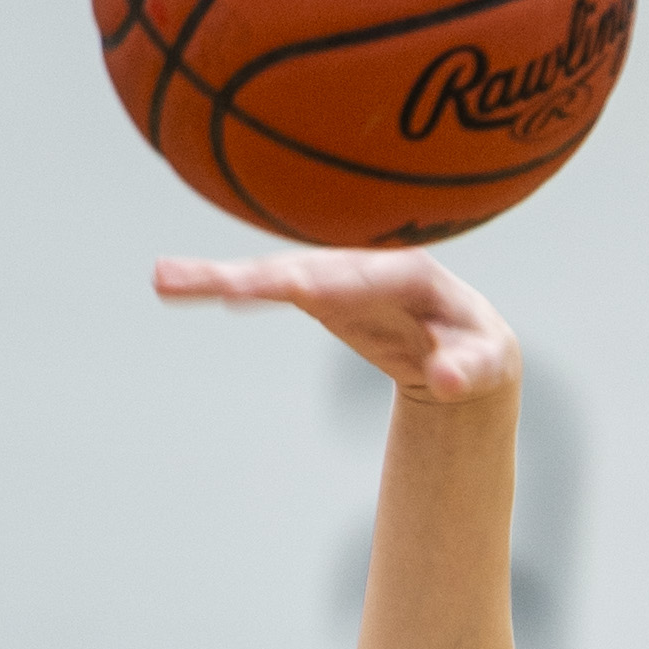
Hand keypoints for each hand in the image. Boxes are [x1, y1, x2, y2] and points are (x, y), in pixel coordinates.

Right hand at [155, 246, 520, 403]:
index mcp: (411, 275)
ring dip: (222, 275)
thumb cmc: (476, 351)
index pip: (367, 276)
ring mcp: (335, 277)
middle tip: (211, 283)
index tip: (295, 289)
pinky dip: (223, 284)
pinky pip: (265, 287)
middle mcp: (365, 265)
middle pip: (306, 269)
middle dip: (261, 276)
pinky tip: (170, 283)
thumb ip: (468, 371)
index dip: (332, 281)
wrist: (461, 337)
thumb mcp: (483, 365)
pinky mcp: (313, 292)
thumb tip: (451, 383)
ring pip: (275, 274)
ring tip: (165, 279)